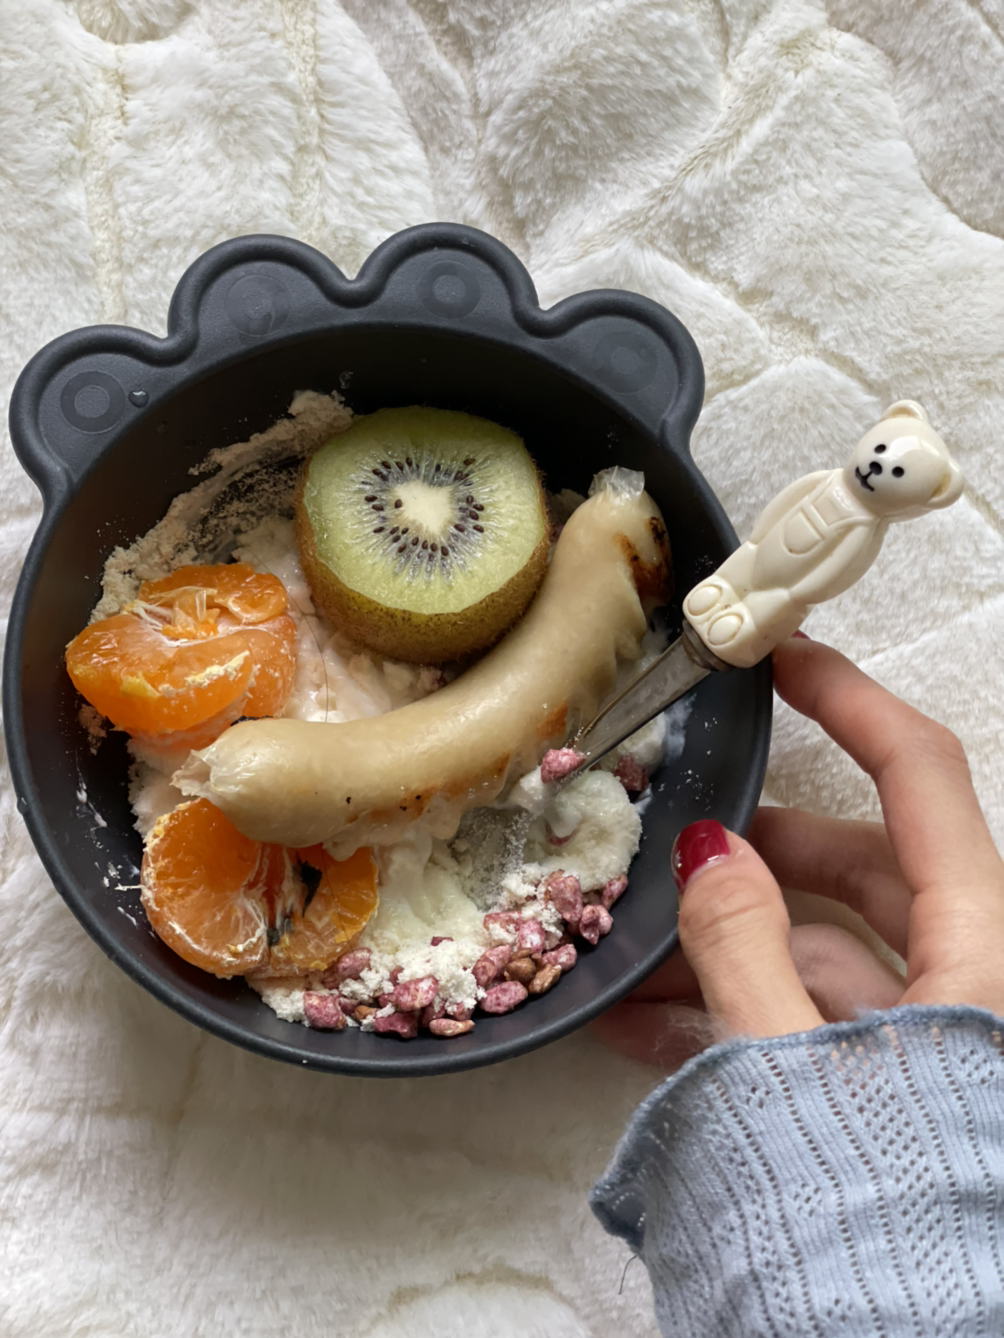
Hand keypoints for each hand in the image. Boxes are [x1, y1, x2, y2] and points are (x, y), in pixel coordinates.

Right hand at [594, 636, 1003, 1068]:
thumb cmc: (867, 1204)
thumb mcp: (787, 1065)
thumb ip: (742, 949)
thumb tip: (709, 848)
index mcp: (979, 949)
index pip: (920, 775)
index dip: (851, 700)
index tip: (784, 655)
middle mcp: (971, 977)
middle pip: (868, 862)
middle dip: (763, 847)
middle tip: (682, 834)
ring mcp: (935, 1033)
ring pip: (834, 947)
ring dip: (731, 944)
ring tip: (630, 963)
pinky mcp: (897, 1083)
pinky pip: (819, 1020)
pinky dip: (741, 1010)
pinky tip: (646, 1025)